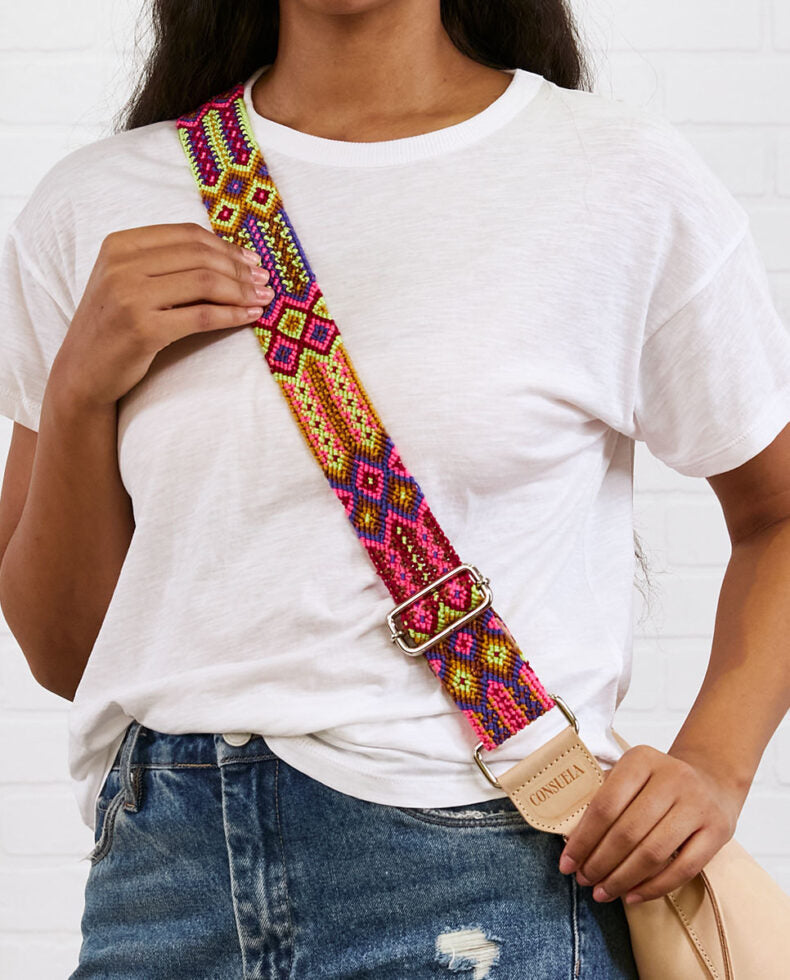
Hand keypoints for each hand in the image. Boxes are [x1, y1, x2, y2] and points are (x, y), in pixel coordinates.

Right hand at [53, 222, 274, 412]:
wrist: (82, 371)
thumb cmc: (114, 325)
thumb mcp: (128, 282)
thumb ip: (164, 264)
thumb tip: (229, 255)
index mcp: (119, 245)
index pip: (187, 235)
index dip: (226, 246)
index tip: (252, 261)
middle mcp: (122, 265)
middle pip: (200, 257)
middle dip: (240, 269)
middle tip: (265, 282)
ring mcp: (130, 296)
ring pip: (205, 283)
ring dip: (242, 291)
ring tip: (263, 299)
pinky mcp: (144, 329)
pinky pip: (203, 316)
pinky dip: (233, 315)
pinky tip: (250, 317)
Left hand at [557, 744, 744, 904]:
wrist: (711, 780)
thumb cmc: (658, 783)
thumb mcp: (630, 775)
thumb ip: (602, 798)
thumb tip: (570, 840)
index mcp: (641, 759)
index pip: (605, 805)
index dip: (583, 839)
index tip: (567, 863)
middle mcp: (672, 778)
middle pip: (627, 832)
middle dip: (600, 863)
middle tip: (584, 880)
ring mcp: (697, 805)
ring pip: (653, 853)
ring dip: (622, 879)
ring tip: (603, 892)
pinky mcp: (717, 831)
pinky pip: (683, 869)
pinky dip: (654, 888)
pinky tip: (632, 896)